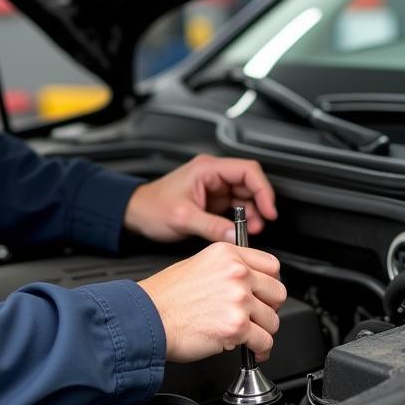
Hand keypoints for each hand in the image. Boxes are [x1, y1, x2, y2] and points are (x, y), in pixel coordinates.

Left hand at [124, 154, 276, 243]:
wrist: (135, 213)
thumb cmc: (151, 207)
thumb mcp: (183, 218)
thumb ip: (211, 226)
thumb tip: (235, 235)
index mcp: (207, 169)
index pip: (248, 171)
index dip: (263, 190)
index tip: (269, 210)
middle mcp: (213, 175)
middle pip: (250, 184)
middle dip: (258, 205)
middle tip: (258, 226)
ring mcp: (213, 188)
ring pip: (245, 197)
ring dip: (251, 214)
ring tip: (249, 231)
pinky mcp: (212, 201)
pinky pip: (234, 208)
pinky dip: (241, 219)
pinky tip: (238, 230)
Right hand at [138, 242, 285, 361]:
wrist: (146, 319)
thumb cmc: (163, 297)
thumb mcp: (196, 265)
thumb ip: (225, 269)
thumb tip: (246, 283)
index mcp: (227, 255)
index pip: (272, 265)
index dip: (270, 283)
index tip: (265, 294)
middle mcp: (236, 273)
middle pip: (278, 292)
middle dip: (269, 308)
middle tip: (257, 316)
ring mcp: (238, 300)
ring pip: (273, 320)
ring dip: (264, 332)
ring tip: (249, 336)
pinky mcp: (236, 326)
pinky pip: (264, 342)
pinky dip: (260, 350)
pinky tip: (251, 350)